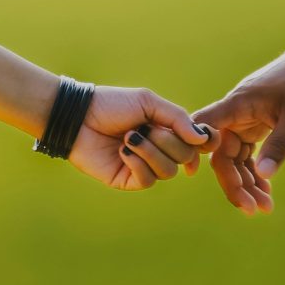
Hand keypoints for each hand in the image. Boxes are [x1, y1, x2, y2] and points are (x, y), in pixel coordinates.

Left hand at [70, 86, 218, 190]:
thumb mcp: (148, 103)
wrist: (79, 116)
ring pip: (168, 172)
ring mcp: (144, 166)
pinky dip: (137, 163)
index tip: (203, 139)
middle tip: (145, 129)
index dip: (204, 144)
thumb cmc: (112, 105)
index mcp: (167, 130)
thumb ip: (177, 119)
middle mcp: (159, 150)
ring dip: (150, 152)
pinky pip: (147, 180)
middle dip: (167, 142)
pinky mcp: (127, 180)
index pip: (196, 144)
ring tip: (129, 138)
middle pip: (185, 157)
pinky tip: (122, 151)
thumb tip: (203, 140)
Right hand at [193, 49, 284, 213]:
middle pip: (222, 154)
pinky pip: (249, 154)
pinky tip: (265, 190)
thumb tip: (262, 176)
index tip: (190, 173)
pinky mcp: (257, 126)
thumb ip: (279, 145)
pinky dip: (256, 172)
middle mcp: (236, 114)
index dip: (194, 149)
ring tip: (264, 207)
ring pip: (236, 158)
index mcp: (237, 105)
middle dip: (235, 183)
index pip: (205, 128)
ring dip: (247, 183)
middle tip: (252, 209)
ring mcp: (245, 121)